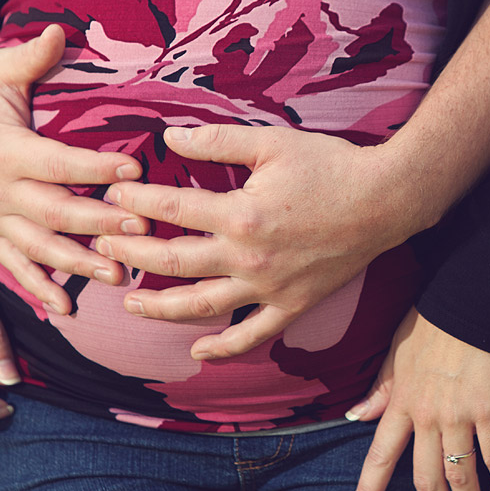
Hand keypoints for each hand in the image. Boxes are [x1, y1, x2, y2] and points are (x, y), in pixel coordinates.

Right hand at [0, 25, 147, 314]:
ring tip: (118, 275)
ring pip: (39, 247)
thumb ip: (32, 56)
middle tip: (142, 228)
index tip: (134, 167)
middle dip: (100, 222)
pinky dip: (39, 288)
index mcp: (1, 148)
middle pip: (54, 212)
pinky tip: (67, 308)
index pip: (57, 161)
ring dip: (78, 263)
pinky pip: (14, 266)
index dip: (95, 166)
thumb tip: (60, 29)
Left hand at [96, 124, 420, 358]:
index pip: (172, 209)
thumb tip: (168, 137)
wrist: (386, 200)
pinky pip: (254, 335)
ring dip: (161, 308)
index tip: (113, 197)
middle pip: (174, 263)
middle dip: (131, 255)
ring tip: (130, 303)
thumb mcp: (272, 143)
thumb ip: (216, 141)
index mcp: (242, 214)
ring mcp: (270, 288)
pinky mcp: (293, 304)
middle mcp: (250, 258)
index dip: (136, 202)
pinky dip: (224, 349)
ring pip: (203, 307)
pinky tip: (198, 352)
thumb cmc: (331, 166)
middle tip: (103, 249)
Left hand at [345, 308, 489, 490]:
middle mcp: (426, 416)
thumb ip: (379, 389)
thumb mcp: (396, 352)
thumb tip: (355, 415)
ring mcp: (459, 416)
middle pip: (423, 481)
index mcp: (400, 403)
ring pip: (459, 475)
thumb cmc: (433, 321)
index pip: (378, 458)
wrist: (473, 299)